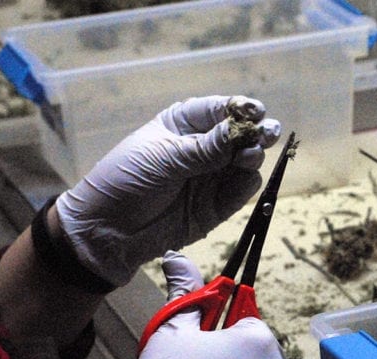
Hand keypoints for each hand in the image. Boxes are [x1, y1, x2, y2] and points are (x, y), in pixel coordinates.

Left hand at [56, 96, 281, 285]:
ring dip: (253, 157)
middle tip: (268, 133)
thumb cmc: (127, 181)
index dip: (240, 109)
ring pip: (244, 162)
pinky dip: (247, 184)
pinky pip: (240, 190)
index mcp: (183, 125)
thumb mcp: (165, 158)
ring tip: (251, 157)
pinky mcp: (217, 205)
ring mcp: (211, 177)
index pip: (219, 110)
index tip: (256, 111)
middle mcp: (202, 148)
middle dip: (255, 132)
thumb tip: (242, 131)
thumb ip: (207, 147)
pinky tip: (248, 179)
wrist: (109, 231)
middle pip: (239, 135)